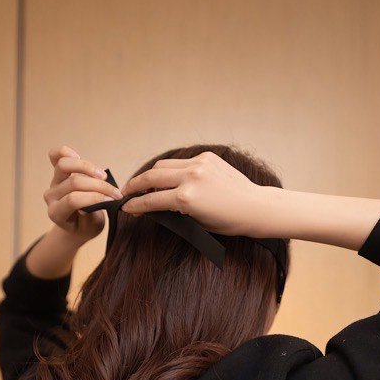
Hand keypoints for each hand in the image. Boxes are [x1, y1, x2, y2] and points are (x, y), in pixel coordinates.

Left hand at [44, 146, 122, 243]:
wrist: (76, 225)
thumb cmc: (85, 227)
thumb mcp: (91, 228)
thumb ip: (89, 217)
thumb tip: (92, 203)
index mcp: (56, 213)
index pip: (73, 200)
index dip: (95, 197)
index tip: (113, 199)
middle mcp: (51, 196)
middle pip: (73, 182)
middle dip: (98, 185)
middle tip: (115, 192)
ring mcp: (53, 183)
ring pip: (64, 165)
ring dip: (87, 167)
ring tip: (103, 176)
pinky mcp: (57, 172)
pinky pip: (55, 156)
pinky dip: (65, 152)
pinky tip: (79, 157)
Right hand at [119, 151, 265, 236]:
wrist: (254, 207)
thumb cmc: (228, 222)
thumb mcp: (196, 222)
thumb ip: (174, 211)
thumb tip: (154, 205)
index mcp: (187, 199)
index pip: (151, 200)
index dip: (135, 205)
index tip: (125, 208)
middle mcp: (191, 177)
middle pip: (151, 177)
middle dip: (135, 184)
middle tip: (125, 192)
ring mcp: (198, 164)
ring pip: (163, 166)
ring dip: (150, 175)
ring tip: (143, 184)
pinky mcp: (206, 157)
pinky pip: (181, 162)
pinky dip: (171, 170)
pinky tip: (168, 178)